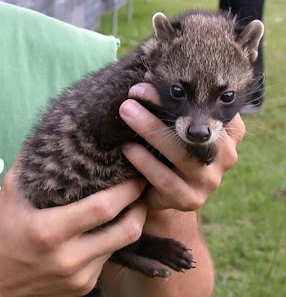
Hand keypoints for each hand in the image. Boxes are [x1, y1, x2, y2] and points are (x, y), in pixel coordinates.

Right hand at [0, 163, 146, 296]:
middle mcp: (69, 258)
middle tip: (141, 189)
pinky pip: (110, 257)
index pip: (103, 208)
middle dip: (141, 206)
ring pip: (123, 244)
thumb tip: (46, 134)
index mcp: (50, 232)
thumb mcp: (10, 197)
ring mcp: (80, 277)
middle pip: (127, 230)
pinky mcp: (85, 286)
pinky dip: (115, 239)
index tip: (136, 176)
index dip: (127, 190)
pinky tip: (109, 227)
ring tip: (130, 204)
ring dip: (132, 222)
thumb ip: (28, 164)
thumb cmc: (4, 235)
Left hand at [119, 83, 245, 210]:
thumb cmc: (172, 150)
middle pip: (195, 128)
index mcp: (229, 132)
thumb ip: (172, 105)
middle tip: (134, 92)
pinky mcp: (192, 199)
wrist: (168, 191)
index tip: (152, 78)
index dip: (182, 92)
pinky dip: (144, 161)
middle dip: (162, 108)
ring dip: (150, 129)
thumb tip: (149, 76)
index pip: (209, 106)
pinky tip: (128, 148)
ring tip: (126, 111)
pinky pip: (166, 179)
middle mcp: (226, 156)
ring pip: (181, 153)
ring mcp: (211, 180)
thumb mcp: (178, 126)